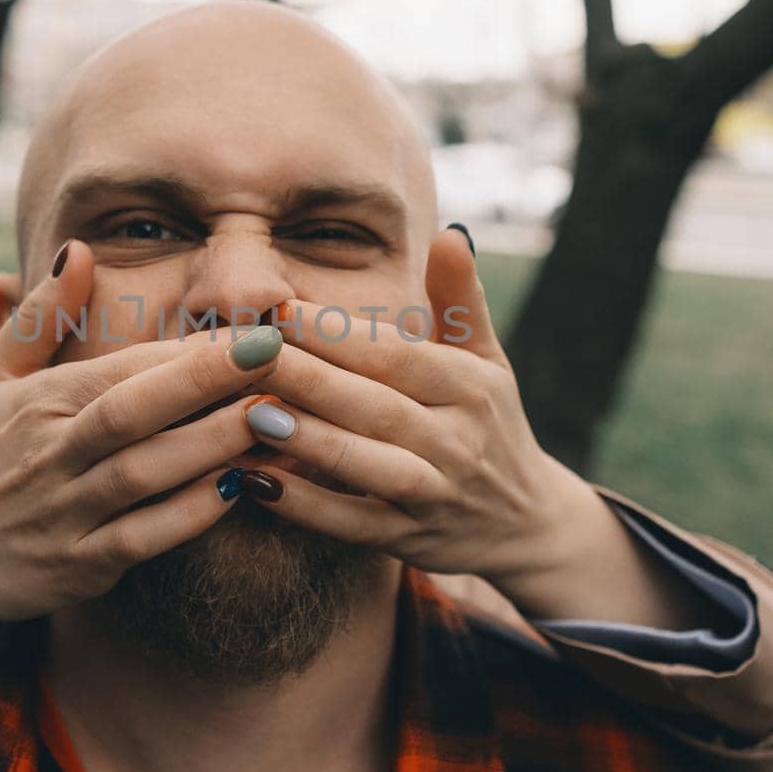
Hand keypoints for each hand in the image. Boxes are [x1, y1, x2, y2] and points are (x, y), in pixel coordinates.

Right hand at [0, 241, 285, 638]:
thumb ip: (40, 316)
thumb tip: (80, 247)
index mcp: (36, 403)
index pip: (118, 369)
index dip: (185, 350)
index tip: (250, 327)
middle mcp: (48, 456)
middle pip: (133, 412)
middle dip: (208, 382)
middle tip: (279, 354)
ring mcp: (63, 516)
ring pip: (146, 475)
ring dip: (215, 445)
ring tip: (278, 416)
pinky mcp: (77, 569)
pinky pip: (143, 539)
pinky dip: (192, 514)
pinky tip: (241, 487)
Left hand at [244, 228, 704, 626]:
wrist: (527, 524)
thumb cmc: (489, 423)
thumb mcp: (487, 360)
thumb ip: (461, 298)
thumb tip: (451, 231)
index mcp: (470, 387)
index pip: (395, 354)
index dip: (336, 332)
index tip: (278, 307)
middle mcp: (456, 440)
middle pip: (375, 405)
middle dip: (308, 377)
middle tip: (244, 351)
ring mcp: (434, 495)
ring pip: (367, 465)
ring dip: (308, 441)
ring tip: (250, 413)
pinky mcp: (409, 540)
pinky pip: (353, 525)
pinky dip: (306, 507)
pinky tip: (254, 483)